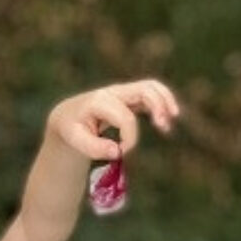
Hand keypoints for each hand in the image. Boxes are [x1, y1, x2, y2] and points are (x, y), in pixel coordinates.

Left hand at [47, 79, 179, 161]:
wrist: (68, 115)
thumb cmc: (72, 129)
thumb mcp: (75, 141)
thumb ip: (94, 148)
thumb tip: (117, 152)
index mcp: (100, 101)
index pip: (125, 118)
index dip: (129, 138)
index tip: (121, 152)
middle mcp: (113, 92)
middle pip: (144, 90)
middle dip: (157, 107)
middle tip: (164, 126)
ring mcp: (122, 92)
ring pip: (150, 87)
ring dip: (165, 101)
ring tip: (172, 119)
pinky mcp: (129, 96)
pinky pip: (150, 92)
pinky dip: (162, 102)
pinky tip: (169, 118)